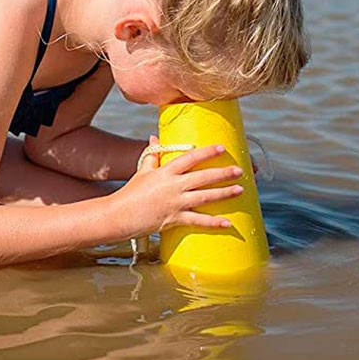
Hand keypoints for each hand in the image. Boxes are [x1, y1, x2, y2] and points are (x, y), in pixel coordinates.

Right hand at [117, 135, 243, 236]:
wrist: (119, 215)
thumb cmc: (130, 192)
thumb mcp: (141, 171)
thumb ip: (151, 155)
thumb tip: (154, 137)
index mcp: (165, 172)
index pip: (189, 158)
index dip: (206, 152)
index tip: (221, 148)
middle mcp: (172, 185)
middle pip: (203, 177)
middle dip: (223, 173)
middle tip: (240, 170)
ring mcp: (174, 202)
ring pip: (205, 196)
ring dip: (224, 193)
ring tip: (240, 190)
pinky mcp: (174, 219)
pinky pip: (198, 221)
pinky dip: (214, 222)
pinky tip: (228, 222)